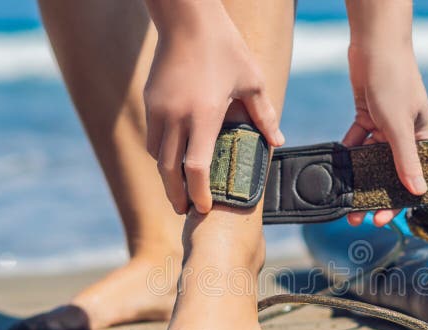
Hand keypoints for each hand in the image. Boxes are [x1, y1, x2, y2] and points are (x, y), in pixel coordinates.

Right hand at [144, 0, 284, 213]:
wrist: (187, 18)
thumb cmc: (224, 47)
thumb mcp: (252, 81)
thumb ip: (264, 116)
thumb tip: (277, 142)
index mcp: (203, 115)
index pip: (196, 168)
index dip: (199, 193)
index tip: (203, 209)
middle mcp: (176, 116)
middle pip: (169, 170)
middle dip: (176, 195)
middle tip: (185, 211)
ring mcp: (159, 109)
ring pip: (157, 156)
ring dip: (167, 176)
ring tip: (179, 188)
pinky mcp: (150, 100)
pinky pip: (152, 137)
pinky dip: (161, 154)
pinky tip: (173, 159)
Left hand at [343, 43, 427, 226]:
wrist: (375, 45)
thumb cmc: (394, 81)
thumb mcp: (399, 125)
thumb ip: (405, 160)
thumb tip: (418, 191)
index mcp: (423, 137)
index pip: (413, 176)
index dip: (398, 200)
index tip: (382, 219)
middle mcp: (406, 135)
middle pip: (389, 172)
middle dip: (374, 195)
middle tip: (358, 217)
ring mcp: (386, 126)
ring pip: (371, 160)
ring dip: (359, 180)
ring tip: (345, 202)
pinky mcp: (367, 117)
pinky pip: (357, 142)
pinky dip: (348, 155)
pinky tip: (337, 171)